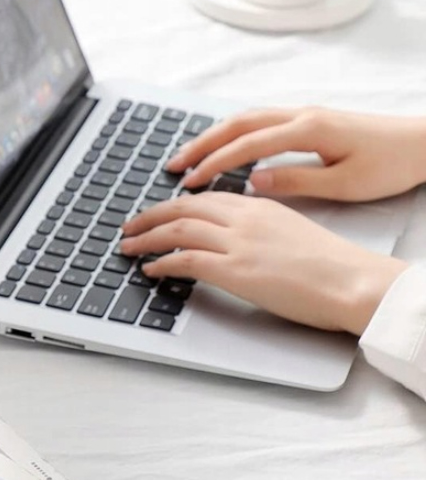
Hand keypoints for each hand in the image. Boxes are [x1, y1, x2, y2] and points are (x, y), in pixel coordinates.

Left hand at [121, 193, 408, 334]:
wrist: (351, 280)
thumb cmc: (328, 264)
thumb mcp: (288, 230)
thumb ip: (256, 228)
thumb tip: (232, 239)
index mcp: (256, 205)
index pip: (202, 198)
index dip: (171, 205)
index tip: (154, 213)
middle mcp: (242, 218)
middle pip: (181, 209)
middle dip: (148, 217)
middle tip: (128, 228)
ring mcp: (237, 243)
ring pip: (176, 231)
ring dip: (145, 239)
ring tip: (127, 248)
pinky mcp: (234, 270)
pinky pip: (185, 260)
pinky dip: (161, 263)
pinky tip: (149, 270)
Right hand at [166, 107, 425, 201]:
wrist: (424, 142)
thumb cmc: (389, 165)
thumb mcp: (344, 183)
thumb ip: (296, 181)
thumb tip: (253, 181)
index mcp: (308, 130)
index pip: (246, 145)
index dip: (213, 164)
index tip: (187, 183)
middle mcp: (300, 115)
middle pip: (237, 124)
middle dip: (200, 145)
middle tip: (172, 166)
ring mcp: (303, 114)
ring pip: (245, 118)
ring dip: (213, 136)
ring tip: (187, 157)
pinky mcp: (308, 120)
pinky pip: (259, 121)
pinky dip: (232, 134)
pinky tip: (222, 148)